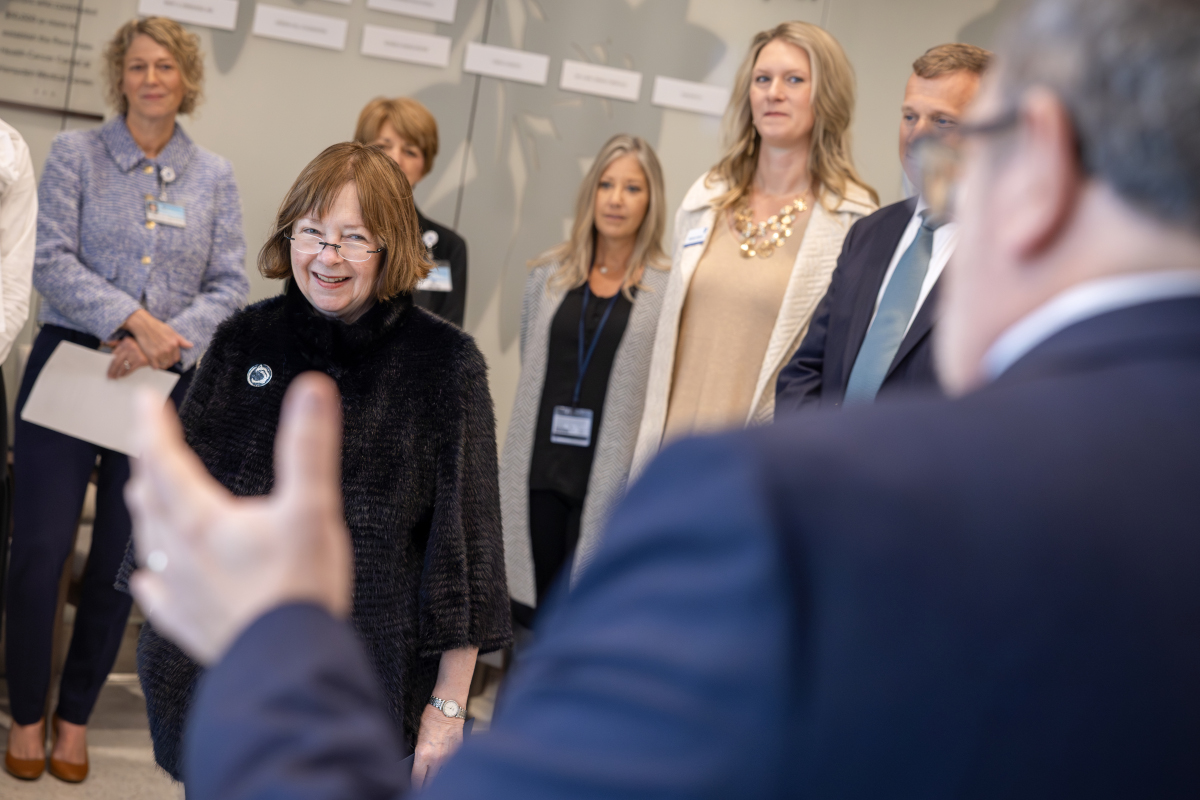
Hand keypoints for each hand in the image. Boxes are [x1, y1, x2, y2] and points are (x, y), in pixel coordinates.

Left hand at [106, 337, 149, 378]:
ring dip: (118, 373)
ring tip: (115, 377)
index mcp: (126, 342)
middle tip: (109, 376)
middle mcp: (130, 347)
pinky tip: (122, 376)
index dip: (110, 363)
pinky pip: (130, 369)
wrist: (158, 350)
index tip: (108, 369)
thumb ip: (118, 342)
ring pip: (123, 366)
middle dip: (112, 370)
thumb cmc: (142, 346)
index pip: (114, 354)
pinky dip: (125, 374)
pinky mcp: (141, 361)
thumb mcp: (130, 341)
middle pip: (117, 361)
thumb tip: (104, 343)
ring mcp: (136, 354)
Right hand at [123, 308, 192, 369]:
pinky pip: (155, 366)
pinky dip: (154, 365)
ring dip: (161, 364)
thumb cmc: (157, 327)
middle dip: (167, 361)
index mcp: (174, 344)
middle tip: (162, 358)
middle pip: (170, 362)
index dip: (172, 358)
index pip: (177, 358)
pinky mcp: (151, 356)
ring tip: (157, 359)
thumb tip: (191, 346)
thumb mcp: (172, 332)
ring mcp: (160, 353)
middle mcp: (168, 349)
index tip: (168, 356)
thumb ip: (181, 340)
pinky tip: (152, 360)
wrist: (143, 325)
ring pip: (163, 365)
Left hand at [125, 373, 352, 664]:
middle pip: (149, 498)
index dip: (152, 425)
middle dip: (147, 463)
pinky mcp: (188, 623)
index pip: (164, 459)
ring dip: (146, 510)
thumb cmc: (299, 588)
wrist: (288, 662)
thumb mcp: (312, 507)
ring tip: (144, 494)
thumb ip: (309, 446)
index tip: (145, 401)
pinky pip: (157, 595)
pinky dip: (151, 578)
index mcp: (202, 520)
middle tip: (148, 442)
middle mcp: (179, 553)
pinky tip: (149, 579)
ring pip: (148, 540)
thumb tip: (312, 393)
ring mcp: (180, 590)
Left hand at [411, 704, 465, 788]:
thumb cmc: (431, 717)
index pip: (417, 779)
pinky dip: (449, 767)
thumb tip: (420, 763)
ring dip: (438, 778)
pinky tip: (446, 769)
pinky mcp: (459, 751)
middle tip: (423, 790)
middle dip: (426, 787)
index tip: (414, 790)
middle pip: (430, 781)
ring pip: (443, 774)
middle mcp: (436, 758)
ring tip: (434, 782)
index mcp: (423, 755)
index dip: (415, 787)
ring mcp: (449, 756)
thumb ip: (420, 752)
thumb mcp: (419, 736)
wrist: (448, 706)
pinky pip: (453, 763)